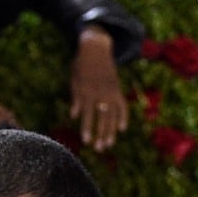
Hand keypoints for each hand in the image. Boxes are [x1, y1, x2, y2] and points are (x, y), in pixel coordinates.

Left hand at [69, 32, 128, 149]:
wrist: (96, 48)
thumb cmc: (81, 65)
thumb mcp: (74, 80)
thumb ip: (76, 98)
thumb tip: (74, 115)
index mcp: (87, 92)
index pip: (87, 115)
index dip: (87, 128)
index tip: (86, 141)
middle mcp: (100, 94)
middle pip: (102, 118)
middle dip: (101, 134)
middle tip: (100, 149)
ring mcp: (111, 92)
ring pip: (113, 115)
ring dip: (111, 130)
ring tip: (109, 144)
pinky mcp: (117, 89)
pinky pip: (122, 105)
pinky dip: (123, 116)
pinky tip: (122, 128)